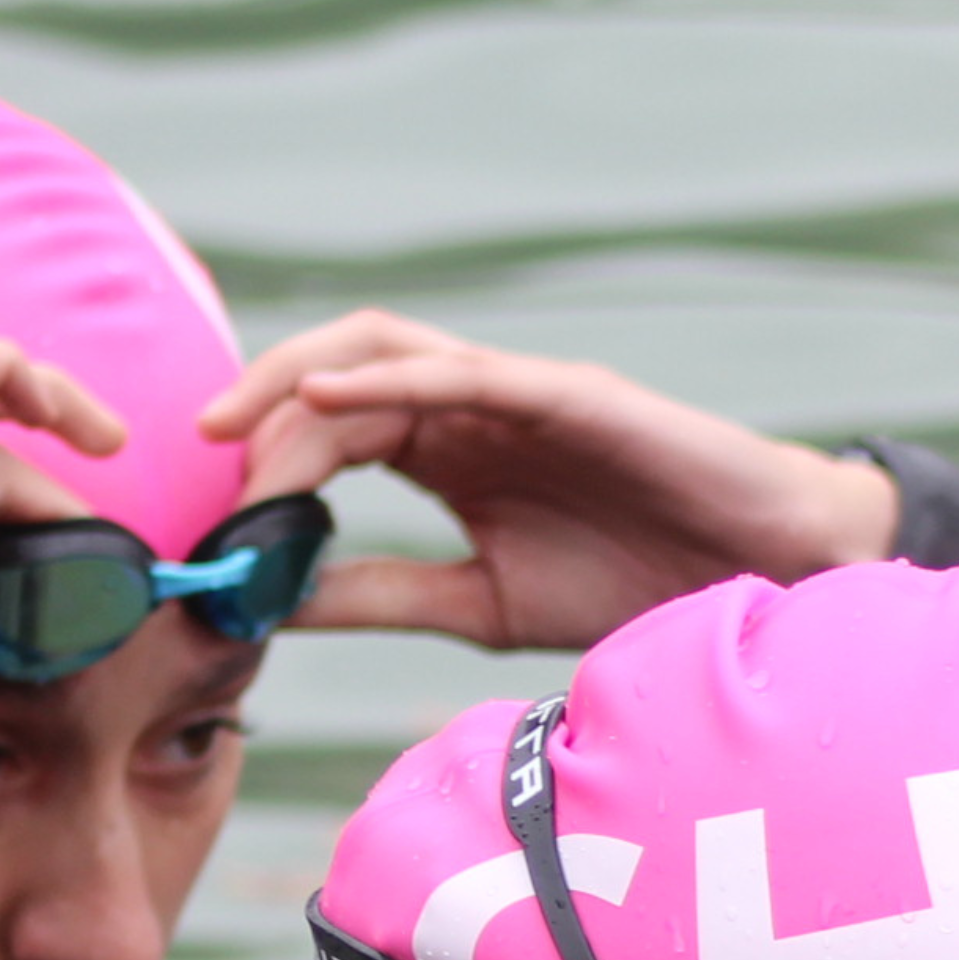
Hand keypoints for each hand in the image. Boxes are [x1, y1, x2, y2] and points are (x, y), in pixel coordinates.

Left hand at [198, 311, 899, 650]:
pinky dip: (384, 377)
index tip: (216, 535)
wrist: (755, 573)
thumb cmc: (637, 579)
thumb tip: (273, 604)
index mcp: (448, 453)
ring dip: (294, 376)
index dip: (263, 473)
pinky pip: (459, 371)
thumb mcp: (481, 603)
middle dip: (258, 420)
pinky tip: (320, 395)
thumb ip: (381, 593)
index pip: (328, 438)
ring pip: (380, 354)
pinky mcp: (565, 392)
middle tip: (203, 481)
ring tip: (230, 422)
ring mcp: (515, 390)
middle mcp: (470, 406)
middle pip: (333, 382)